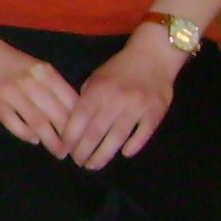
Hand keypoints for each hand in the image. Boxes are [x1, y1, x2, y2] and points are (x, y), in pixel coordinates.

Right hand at [0, 34, 76, 156]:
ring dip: (51, 140)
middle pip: (58, 115)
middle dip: (68, 137)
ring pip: (39, 122)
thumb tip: (69, 113)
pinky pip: (14, 123)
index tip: (84, 137)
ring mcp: (12, 91)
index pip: (71, 102)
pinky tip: (33, 140)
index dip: (81, 123)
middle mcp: (32, 82)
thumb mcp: (35, 67)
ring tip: (57, 152)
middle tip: (73, 151)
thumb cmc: (6, 59)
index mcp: (47, 73)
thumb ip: (51, 86)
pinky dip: (25, 134)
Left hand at [61, 29, 182, 169]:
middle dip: (84, 151)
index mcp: (98, 90)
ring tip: (94, 165)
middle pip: (96, 132)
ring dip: (104, 154)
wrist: (154, 55)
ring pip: (117, 137)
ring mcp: (137, 107)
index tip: (64, 151)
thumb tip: (74, 124)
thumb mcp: (96, 77)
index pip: (79, 119)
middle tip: (78, 163)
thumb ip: (86, 98)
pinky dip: (133, 146)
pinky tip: (124, 154)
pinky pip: (142, 134)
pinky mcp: (155, 112)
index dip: (70, 138)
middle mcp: (115, 99)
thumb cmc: (120, 68)